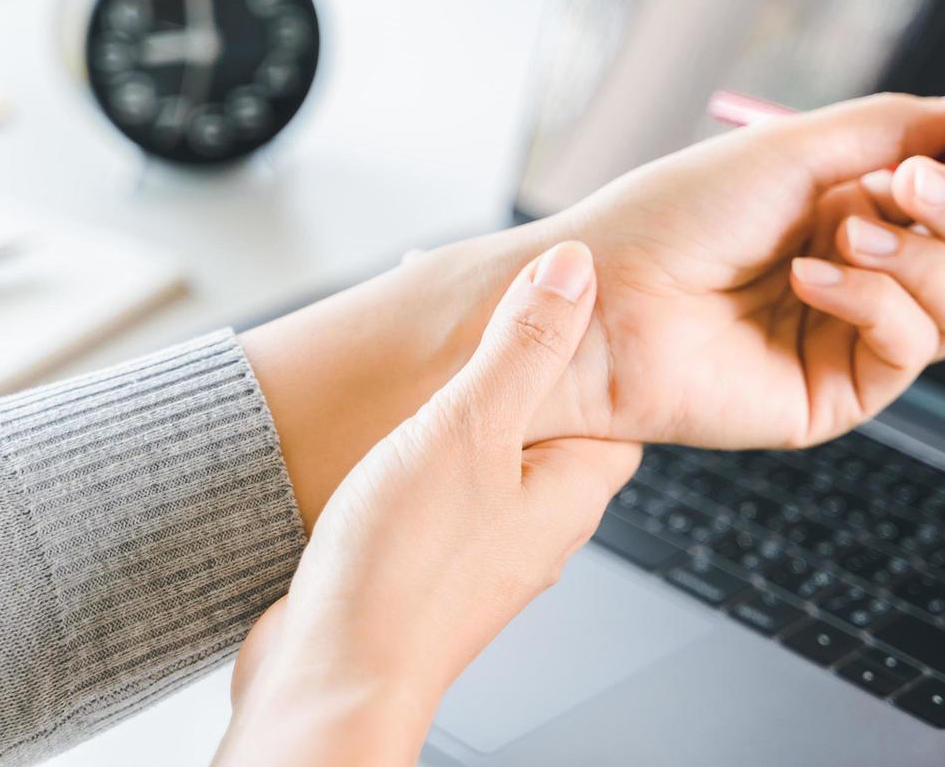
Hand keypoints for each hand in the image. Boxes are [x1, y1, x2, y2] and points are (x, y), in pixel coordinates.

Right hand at [216, 241, 640, 765]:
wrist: (331, 675)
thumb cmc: (405, 572)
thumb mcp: (471, 429)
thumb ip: (525, 347)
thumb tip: (577, 269)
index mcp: (574, 487)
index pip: (613, 391)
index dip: (582, 330)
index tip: (543, 282)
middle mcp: (540, 519)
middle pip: (548, 414)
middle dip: (513, 358)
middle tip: (470, 304)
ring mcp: (486, 543)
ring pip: (491, 447)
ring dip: (463, 398)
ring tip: (420, 349)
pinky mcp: (433, 559)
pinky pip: (444, 481)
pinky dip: (424, 441)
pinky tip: (386, 424)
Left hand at [536, 90, 944, 449]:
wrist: (607, 298)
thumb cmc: (677, 217)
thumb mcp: (795, 147)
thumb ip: (901, 127)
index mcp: (849, 204)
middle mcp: (861, 268)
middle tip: (905, 184)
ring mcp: (852, 335)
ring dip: (922, 259)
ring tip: (847, 234)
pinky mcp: (839, 391)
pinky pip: (912, 346)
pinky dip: (875, 302)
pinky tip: (809, 282)